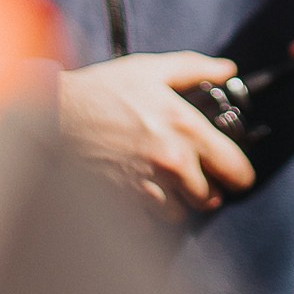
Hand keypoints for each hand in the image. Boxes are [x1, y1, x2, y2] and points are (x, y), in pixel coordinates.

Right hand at [55, 52, 254, 220]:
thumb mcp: (151, 70)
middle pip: (210, 199)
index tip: (235, 174)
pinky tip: (140, 194)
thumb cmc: (101, 92)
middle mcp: (172, 162)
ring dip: (177, 203)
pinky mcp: (123, 205)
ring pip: (180, 215)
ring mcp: (147, 187)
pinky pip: (149, 224)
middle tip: (194, 177)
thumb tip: (227, 69)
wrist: (53, 117)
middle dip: (205, 189)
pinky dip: (148, 214)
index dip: (240, 174)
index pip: (236, 169)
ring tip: (164, 184)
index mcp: (186, 128)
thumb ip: (195, 68)